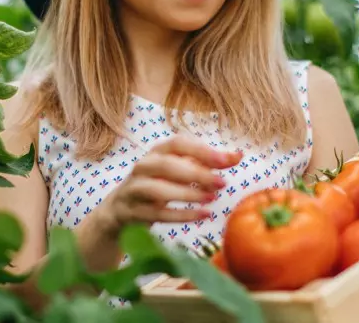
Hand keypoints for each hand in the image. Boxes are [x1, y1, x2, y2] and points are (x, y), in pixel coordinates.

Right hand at [93, 135, 242, 236]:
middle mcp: (143, 167)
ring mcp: (134, 189)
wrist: (120, 209)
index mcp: (156, 152)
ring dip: (187, 194)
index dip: (201, 150)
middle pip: (166, 165)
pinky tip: (203, 215)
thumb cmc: (158, 184)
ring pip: (158, 190)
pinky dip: (182, 215)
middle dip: (196, 173)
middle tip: (222, 183)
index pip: (177, 143)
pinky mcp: (133, 212)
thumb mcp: (180, 170)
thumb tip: (238, 155)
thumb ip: (207, 163)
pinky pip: (157, 214)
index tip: (226, 160)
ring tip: (212, 199)